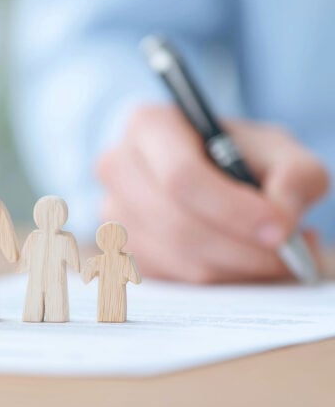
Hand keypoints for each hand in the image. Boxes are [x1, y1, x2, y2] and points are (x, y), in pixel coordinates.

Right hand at [96, 105, 328, 282]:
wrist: (215, 178)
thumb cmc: (241, 157)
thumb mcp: (280, 150)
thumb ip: (294, 176)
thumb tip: (280, 221)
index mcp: (149, 126)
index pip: (180, 176)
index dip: (232, 209)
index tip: (280, 230)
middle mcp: (117, 167)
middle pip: (175, 224)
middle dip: (240, 247)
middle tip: (289, 254)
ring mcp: (112, 212)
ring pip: (177, 257)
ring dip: (236, 268)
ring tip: (276, 257)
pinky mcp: (119, 250)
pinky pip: (172, 279)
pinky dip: (217, 280)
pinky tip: (242, 262)